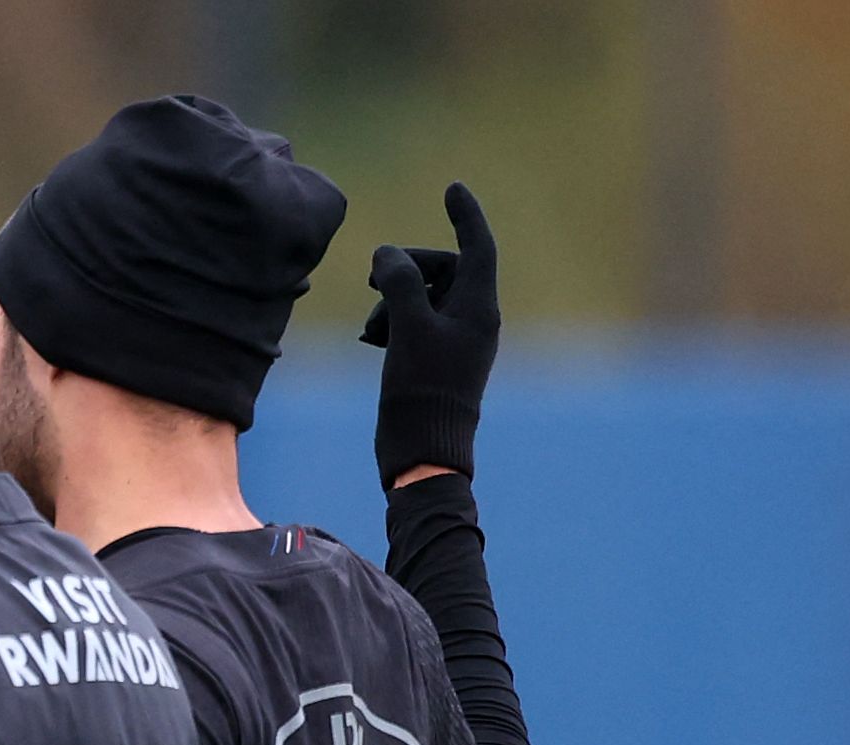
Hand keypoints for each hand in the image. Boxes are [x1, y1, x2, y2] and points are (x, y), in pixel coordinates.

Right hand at [361, 183, 498, 485]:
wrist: (424, 451)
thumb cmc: (421, 390)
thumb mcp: (407, 328)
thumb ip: (399, 283)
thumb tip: (388, 253)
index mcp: (478, 307)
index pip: (476, 246)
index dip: (465, 215)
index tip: (451, 188)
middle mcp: (473, 319)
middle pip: (441, 269)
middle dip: (406, 270)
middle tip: (372, 280)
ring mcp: (455, 341)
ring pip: (423, 297)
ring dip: (392, 302)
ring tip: (371, 331)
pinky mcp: (435, 360)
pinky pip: (415, 323)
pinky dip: (392, 323)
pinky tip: (372, 342)